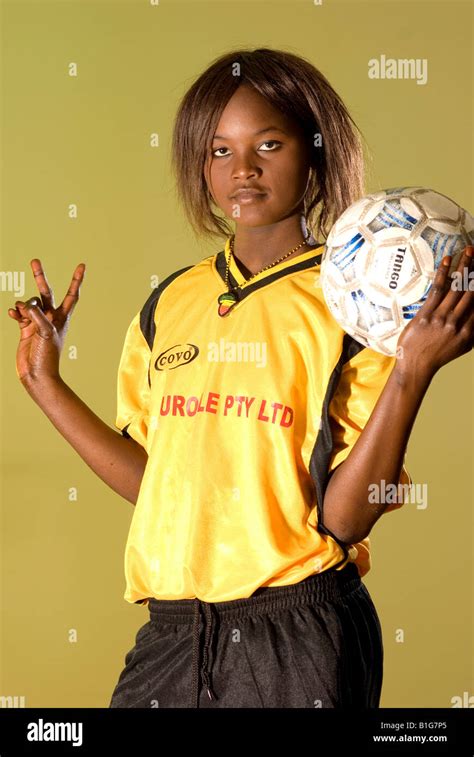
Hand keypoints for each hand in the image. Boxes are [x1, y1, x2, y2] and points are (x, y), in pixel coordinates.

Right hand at [8, 259, 85, 386]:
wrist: (37, 375)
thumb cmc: (48, 357)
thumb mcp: (46, 333)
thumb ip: (38, 315)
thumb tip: (26, 304)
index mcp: (62, 317)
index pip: (71, 295)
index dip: (76, 280)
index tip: (82, 266)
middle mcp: (51, 317)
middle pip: (45, 292)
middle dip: (39, 276)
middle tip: (34, 260)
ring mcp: (37, 322)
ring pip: (29, 303)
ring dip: (23, 305)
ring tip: (21, 313)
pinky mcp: (26, 329)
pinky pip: (19, 314)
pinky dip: (15, 312)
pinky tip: (12, 314)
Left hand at [396, 245, 473, 378]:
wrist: (415, 366)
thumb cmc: (438, 355)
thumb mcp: (463, 346)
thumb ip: (473, 331)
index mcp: (468, 332)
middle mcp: (457, 323)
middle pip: (470, 291)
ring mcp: (441, 318)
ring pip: (456, 287)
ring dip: (464, 266)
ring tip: (469, 250)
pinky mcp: (426, 315)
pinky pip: (438, 289)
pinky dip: (444, 273)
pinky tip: (448, 260)